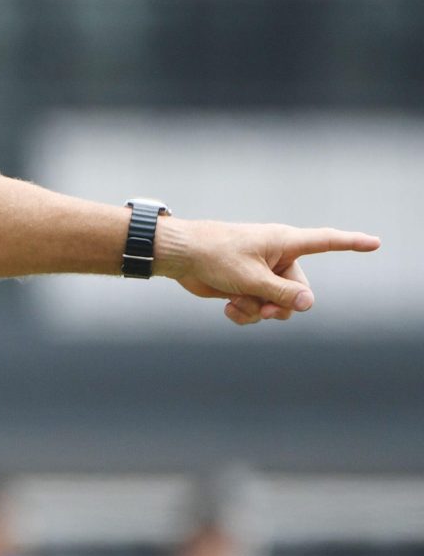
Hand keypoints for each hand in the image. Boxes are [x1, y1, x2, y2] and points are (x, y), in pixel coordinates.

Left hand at [156, 218, 380, 324]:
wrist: (181, 257)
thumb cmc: (215, 255)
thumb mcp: (251, 277)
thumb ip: (281, 293)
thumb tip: (308, 304)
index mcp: (284, 243)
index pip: (326, 242)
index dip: (351, 244)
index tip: (376, 243)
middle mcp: (278, 258)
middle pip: (298, 293)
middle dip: (281, 306)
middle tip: (263, 308)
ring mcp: (263, 274)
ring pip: (278, 306)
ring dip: (259, 311)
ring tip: (238, 303)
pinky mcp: (247, 287)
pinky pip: (258, 310)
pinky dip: (246, 313)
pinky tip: (228, 308)